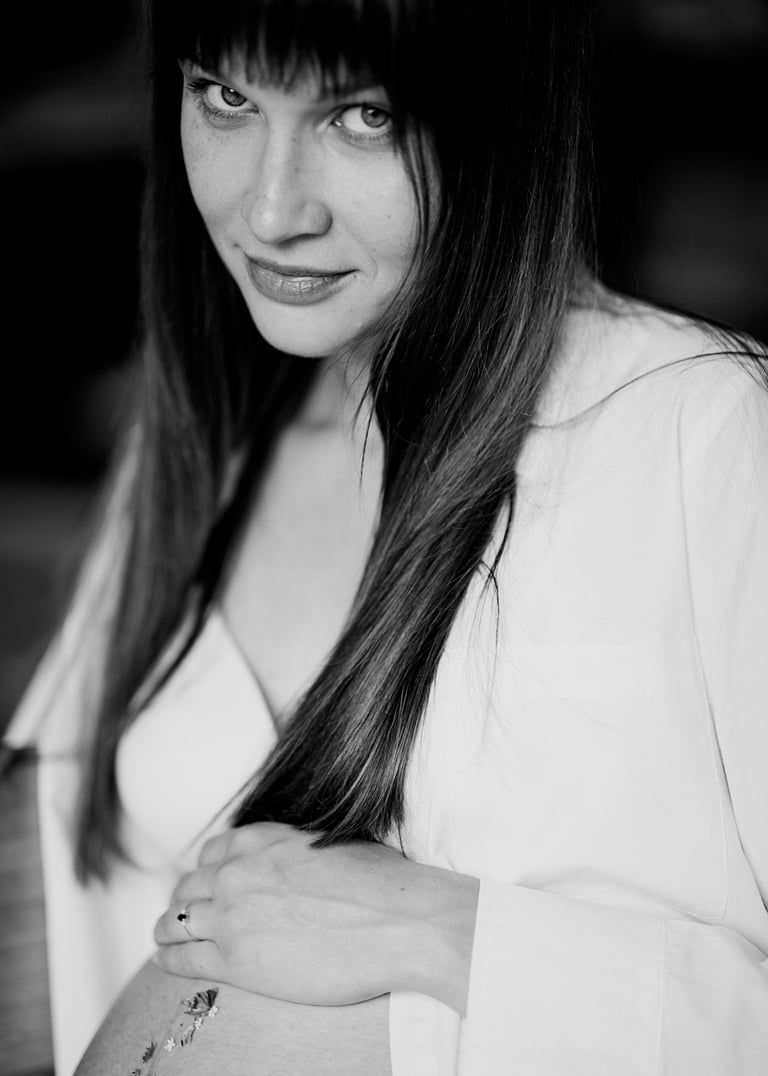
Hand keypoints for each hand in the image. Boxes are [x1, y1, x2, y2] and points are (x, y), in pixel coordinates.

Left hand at [153, 822, 478, 1011]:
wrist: (397, 922)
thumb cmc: (382, 885)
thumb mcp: (333, 844)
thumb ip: (300, 850)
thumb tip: (301, 861)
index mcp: (265, 839)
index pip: (214, 851)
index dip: (207, 870)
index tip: (208, 883)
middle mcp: (240, 871)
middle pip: (189, 884)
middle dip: (186, 899)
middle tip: (188, 914)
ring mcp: (232, 915)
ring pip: (176, 919)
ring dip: (168, 928)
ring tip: (166, 937)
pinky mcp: (234, 959)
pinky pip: (182, 957)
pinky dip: (168, 958)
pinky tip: (165, 960)